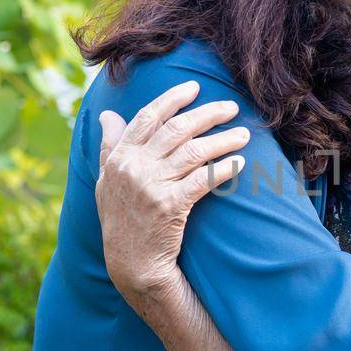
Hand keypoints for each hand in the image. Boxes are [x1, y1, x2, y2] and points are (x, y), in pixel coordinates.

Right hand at [95, 79, 248, 308]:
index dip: (172, 99)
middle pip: (176, 130)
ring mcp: (151, 186)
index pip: (148, 118)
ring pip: (193, 152)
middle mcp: (133, 168)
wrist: (132, 263)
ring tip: (245, 134)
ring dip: (223, 139)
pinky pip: (203, 180)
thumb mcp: (106, 181)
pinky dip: (223, 169)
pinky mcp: (171, 206)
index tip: (195, 87)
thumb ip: (109, 146)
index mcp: (119, 158)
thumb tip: (106, 114)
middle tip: (231, 107)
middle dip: (207, 114)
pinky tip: (240, 163)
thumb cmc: (121, 219)